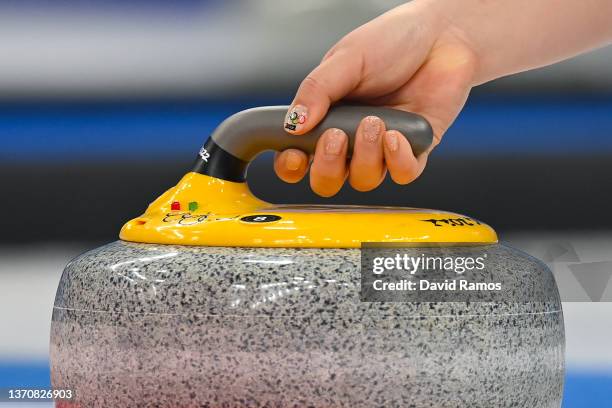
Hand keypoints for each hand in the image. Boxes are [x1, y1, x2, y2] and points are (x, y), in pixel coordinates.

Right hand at [274, 1, 477, 196]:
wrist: (443, 32)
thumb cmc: (393, 40)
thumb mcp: (347, 58)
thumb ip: (317, 90)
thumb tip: (293, 124)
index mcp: (326, 116)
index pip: (298, 156)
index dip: (291, 166)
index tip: (294, 155)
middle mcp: (352, 138)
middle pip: (328, 180)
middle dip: (327, 168)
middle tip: (336, 137)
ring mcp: (382, 147)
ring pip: (364, 180)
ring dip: (365, 157)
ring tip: (374, 122)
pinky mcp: (415, 149)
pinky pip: (402, 174)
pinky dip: (397, 161)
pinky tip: (395, 135)